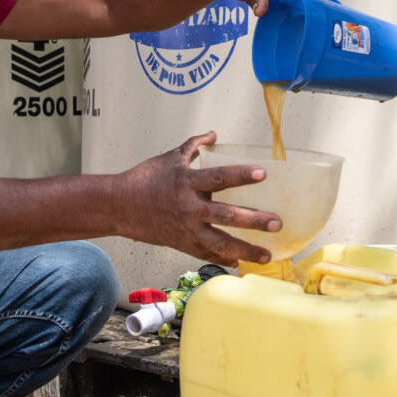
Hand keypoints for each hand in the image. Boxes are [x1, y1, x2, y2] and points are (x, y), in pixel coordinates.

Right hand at [114, 132, 281, 265]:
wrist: (119, 206)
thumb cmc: (144, 180)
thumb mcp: (168, 158)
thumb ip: (193, 146)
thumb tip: (213, 134)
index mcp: (187, 182)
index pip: (219, 178)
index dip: (241, 175)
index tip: (262, 174)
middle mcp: (189, 208)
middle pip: (227, 215)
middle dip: (254, 220)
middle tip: (277, 223)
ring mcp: (186, 229)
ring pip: (220, 243)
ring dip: (246, 250)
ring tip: (267, 255)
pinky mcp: (182, 243)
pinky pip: (206, 254)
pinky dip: (224, 259)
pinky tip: (240, 262)